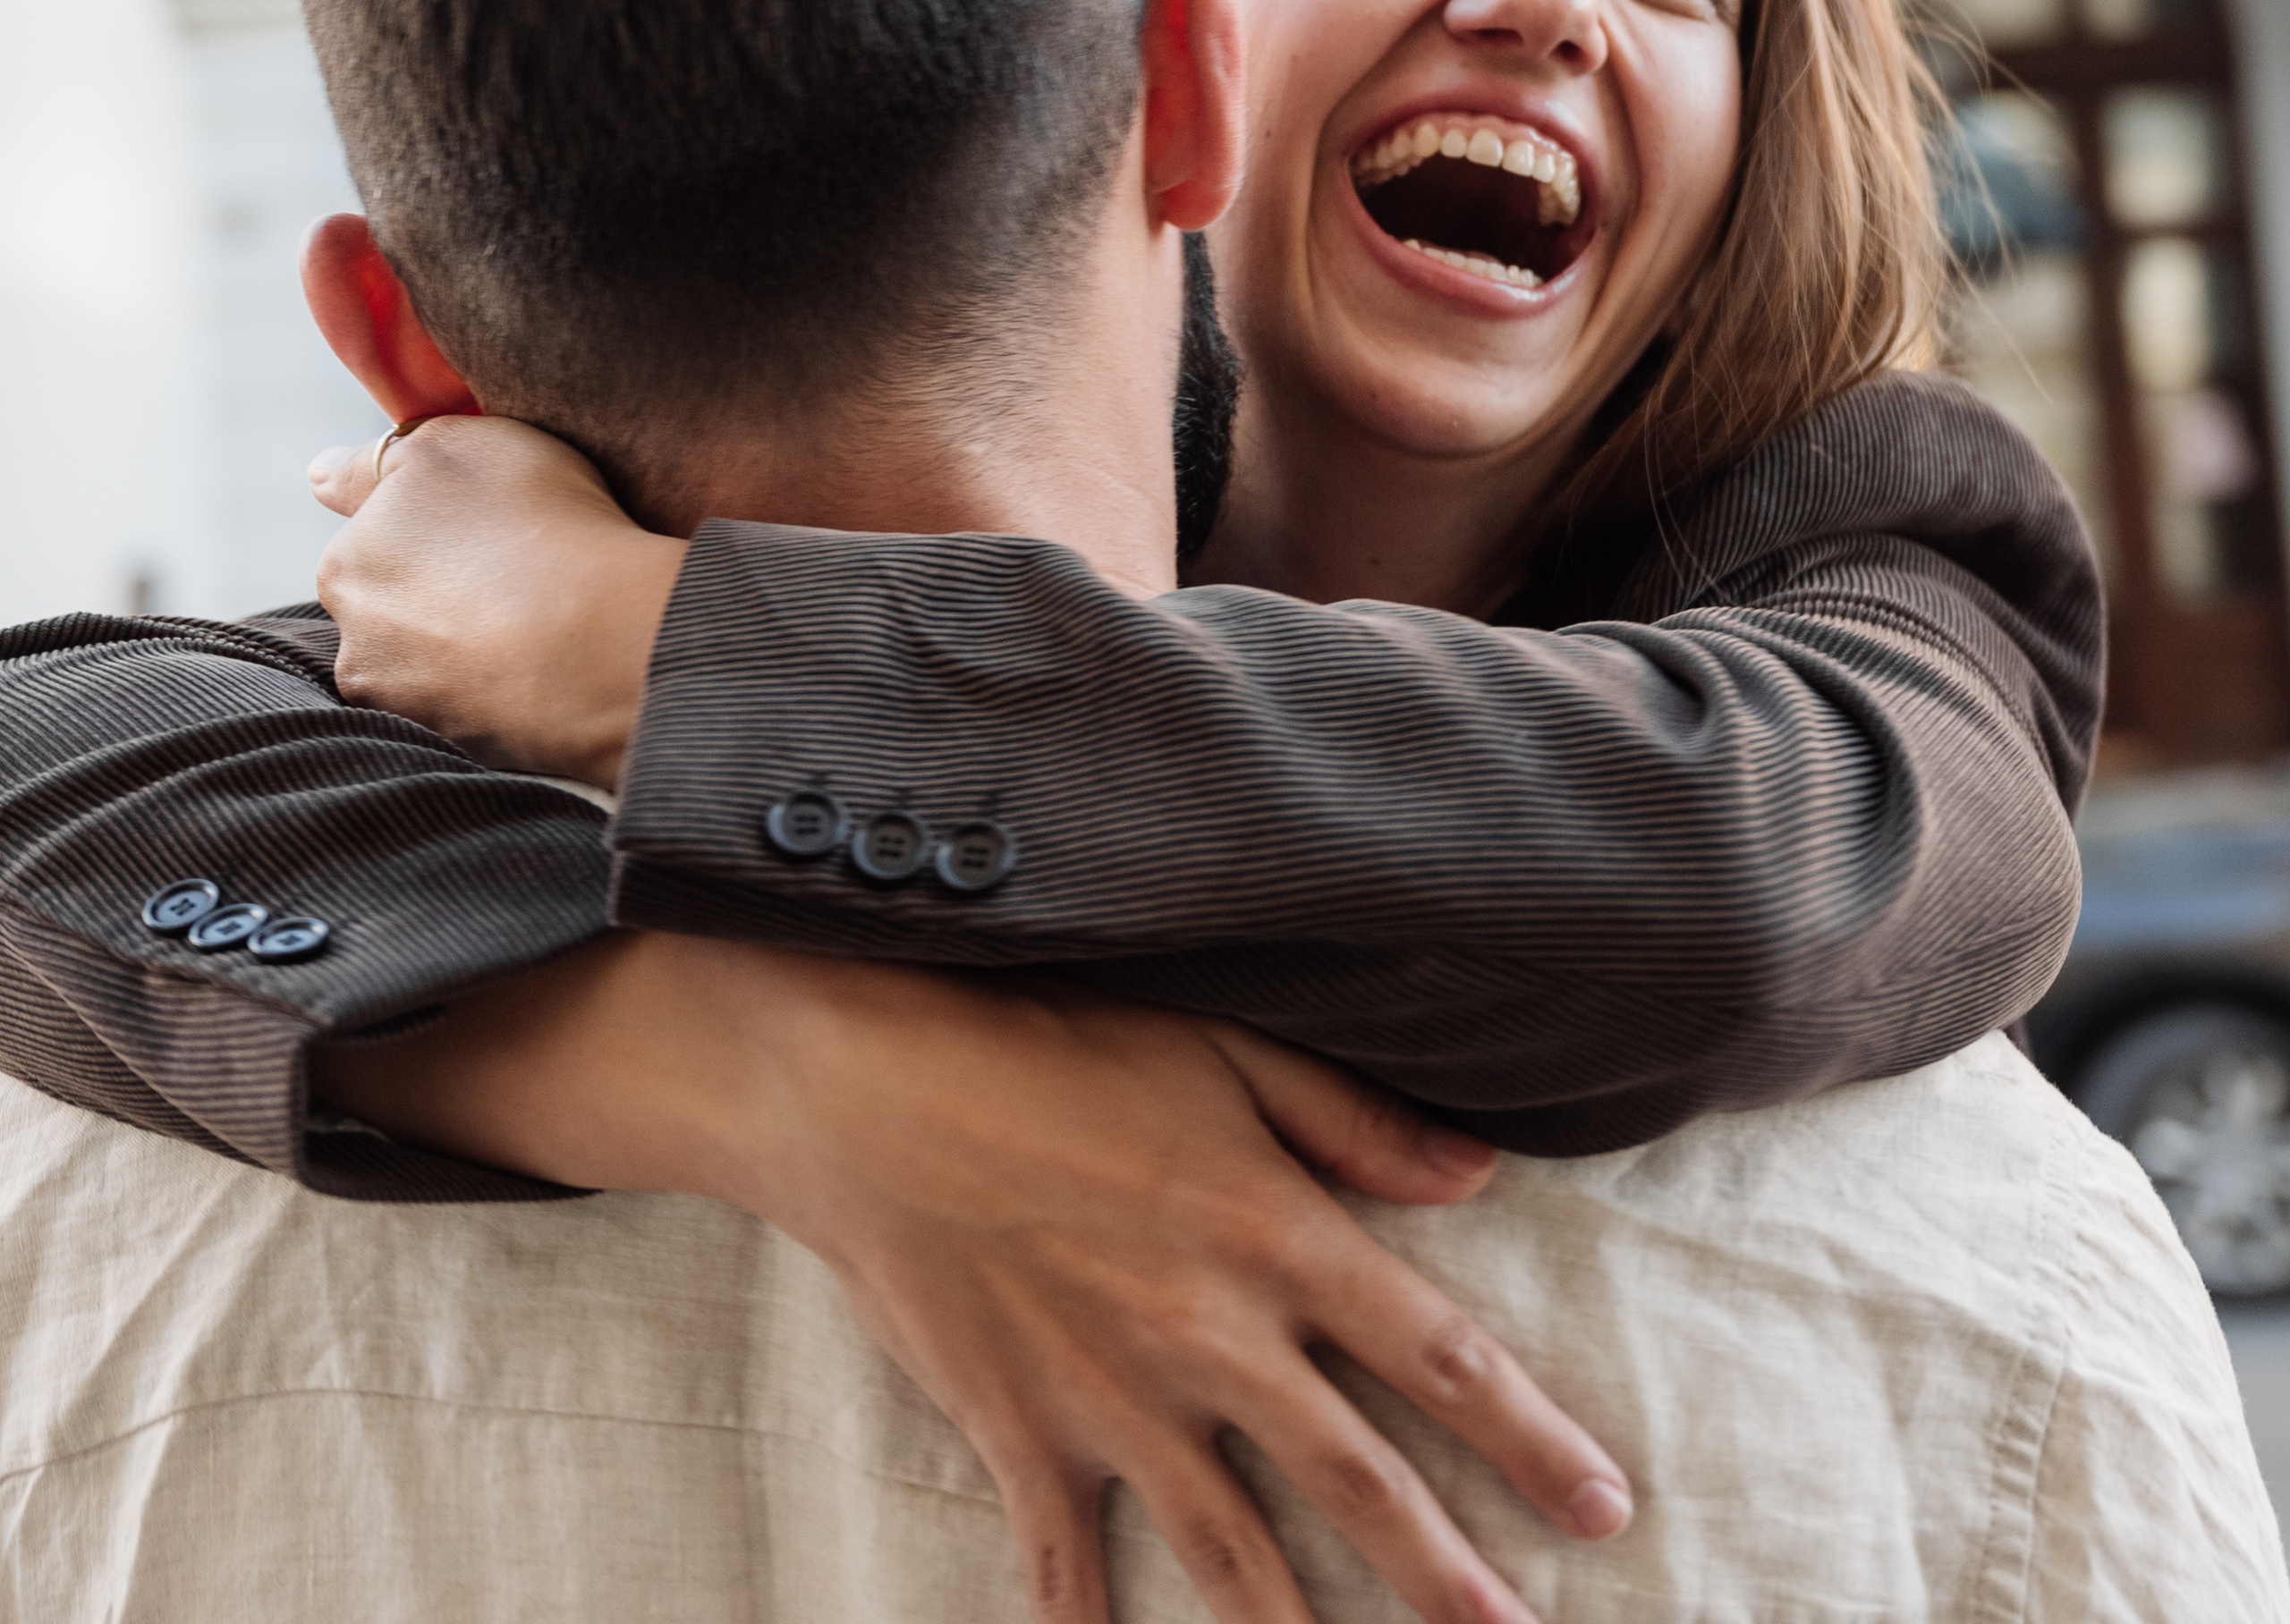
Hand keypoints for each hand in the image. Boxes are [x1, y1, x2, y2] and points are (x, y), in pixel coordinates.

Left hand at [310, 415, 676, 786]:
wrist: (602, 640)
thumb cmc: (535, 523)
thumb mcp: (454, 446)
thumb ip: (378, 461)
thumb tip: (319, 477)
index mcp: (345, 566)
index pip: (368, 543)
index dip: (424, 532)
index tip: (474, 530)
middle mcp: (357, 645)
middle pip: (396, 612)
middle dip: (440, 598)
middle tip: (518, 577)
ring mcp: (411, 709)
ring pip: (436, 670)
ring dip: (472, 652)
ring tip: (545, 629)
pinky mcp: (464, 755)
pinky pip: (481, 714)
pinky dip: (506, 695)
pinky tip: (552, 673)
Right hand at [315, 935, 1631, 1623]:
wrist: (866, 1085)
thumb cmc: (1049, 1045)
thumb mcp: (1220, 1046)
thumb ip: (1353, 1119)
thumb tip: (1478, 1174)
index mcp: (1276, 1238)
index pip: (1439, 1358)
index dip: (1529, 1440)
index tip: (1604, 1504)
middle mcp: (1212, 1342)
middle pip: (1359, 1485)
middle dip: (1449, 1578)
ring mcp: (1114, 1404)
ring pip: (1235, 1553)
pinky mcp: (1022, 1434)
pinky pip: (1066, 1563)